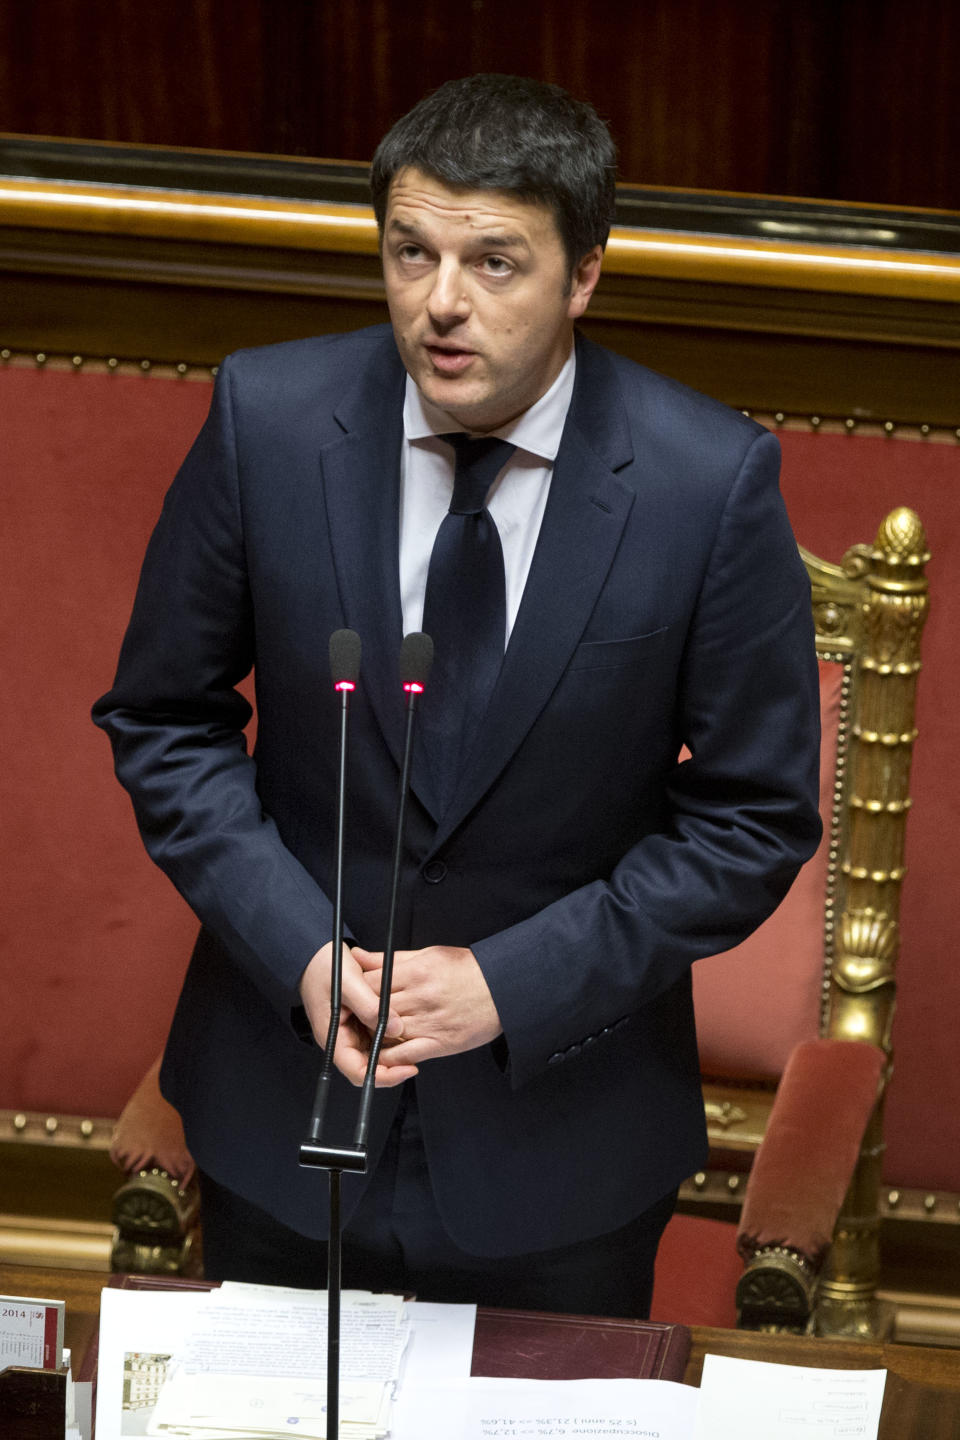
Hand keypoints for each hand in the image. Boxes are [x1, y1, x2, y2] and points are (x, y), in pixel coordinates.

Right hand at [299, 942, 418, 1087]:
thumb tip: (396, 1028)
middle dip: (392, 1065)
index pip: (358, 1072)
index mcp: (334, 1038)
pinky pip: (375, 1034)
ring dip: (392, 1049)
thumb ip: (371, 1007)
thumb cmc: (324, 966)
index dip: (383, 1076)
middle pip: (368, 1066)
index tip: (406, 1069)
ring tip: (412, 1041)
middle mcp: (341, 1039)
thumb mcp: (349, 983)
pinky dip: (388, 1033)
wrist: (314, 952)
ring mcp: (349, 1031)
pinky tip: (402, 1025)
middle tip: (415, 1057)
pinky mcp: (357, 1020)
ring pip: (374, 1051)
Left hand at [352, 945, 501, 1068]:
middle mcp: (421, 997)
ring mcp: (430, 1023)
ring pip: (386, 1033)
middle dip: (361, 1014)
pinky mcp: (440, 1044)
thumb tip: (358, 956)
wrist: (504, 989)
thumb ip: (391, 959)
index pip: (370, 982)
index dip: (356, 990)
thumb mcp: (429, 954)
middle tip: (354, 1016)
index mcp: (417, 971)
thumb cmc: (468, 970)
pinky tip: (384, 1052)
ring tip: (366, 1033)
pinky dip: (389, 1056)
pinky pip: (405, 1054)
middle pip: (374, 1008)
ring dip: (372, 1035)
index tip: (352, 994)